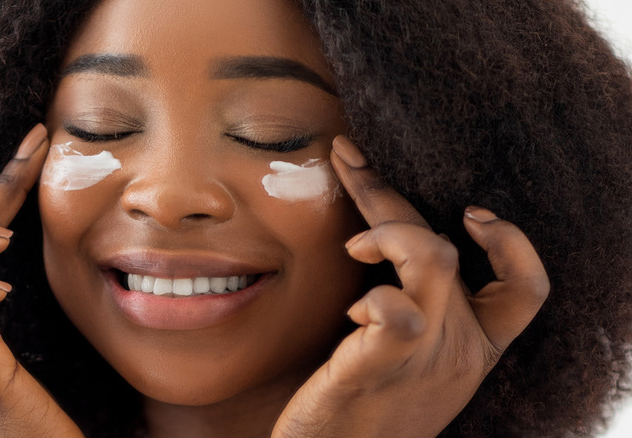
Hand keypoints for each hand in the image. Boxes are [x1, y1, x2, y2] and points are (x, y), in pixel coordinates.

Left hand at [272, 136, 549, 437]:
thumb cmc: (374, 409)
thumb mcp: (417, 360)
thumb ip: (422, 307)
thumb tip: (399, 244)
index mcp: (475, 346)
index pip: (526, 289)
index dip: (514, 243)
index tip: (472, 212)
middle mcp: (460, 349)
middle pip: (451, 249)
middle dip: (388, 192)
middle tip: (349, 156)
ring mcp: (424, 357)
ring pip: (434, 261)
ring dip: (388, 233)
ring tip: (354, 247)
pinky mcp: (381, 366)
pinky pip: (395, 311)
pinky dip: (373, 295)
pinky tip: (354, 312)